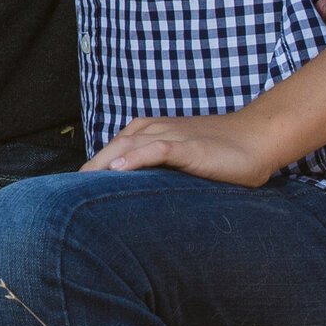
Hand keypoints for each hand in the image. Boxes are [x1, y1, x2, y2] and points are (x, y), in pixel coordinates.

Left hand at [83, 107, 284, 187]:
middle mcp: (155, 130)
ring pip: (128, 145)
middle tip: (69, 194)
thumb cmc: (221, 152)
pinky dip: (135, 157)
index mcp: (150, 132)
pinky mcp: (187, 146)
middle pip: (112, 147)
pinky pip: (155, 149)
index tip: (76, 191)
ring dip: (104, 163)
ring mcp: (171, 136)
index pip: (113, 149)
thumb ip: (161, 170)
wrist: (257, 138)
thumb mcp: (184, 160)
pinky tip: (119, 170)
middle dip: (91, 168)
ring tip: (83, 184)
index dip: (95, 168)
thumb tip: (139, 195)